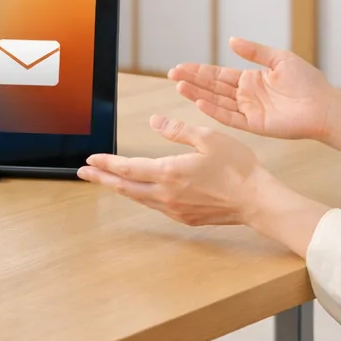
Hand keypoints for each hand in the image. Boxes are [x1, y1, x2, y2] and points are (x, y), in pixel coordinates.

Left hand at [77, 115, 270, 226]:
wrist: (257, 201)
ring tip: (106, 180)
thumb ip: (177, 131)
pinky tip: (139, 191)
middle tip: (84, 173)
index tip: (90, 159)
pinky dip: (140, 197)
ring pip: (138, 198)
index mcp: (169, 173)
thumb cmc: (237, 168)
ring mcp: (175, 209)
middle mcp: (166, 194)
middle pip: (125, 187)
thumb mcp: (208, 138)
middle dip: (102, 179)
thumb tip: (154, 122)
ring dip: (120, 188)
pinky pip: (155, 206)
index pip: (128, 168)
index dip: (106, 163)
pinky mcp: (185, 217)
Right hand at [167, 37, 340, 142]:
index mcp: (251, 79)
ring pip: (217, 102)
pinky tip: (199, 103)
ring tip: (180, 86)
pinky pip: (230, 117)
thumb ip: (254, 51)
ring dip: (198, 94)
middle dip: (192, 80)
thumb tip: (230, 40)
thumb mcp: (279, 59)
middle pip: (213, 87)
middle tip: (172, 74)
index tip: (180, 67)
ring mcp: (248, 111)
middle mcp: (246, 95)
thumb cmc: (308, 82)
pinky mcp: (254, 125)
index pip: (219, 74)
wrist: (325, 106)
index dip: (199, 71)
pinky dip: (214, 111)